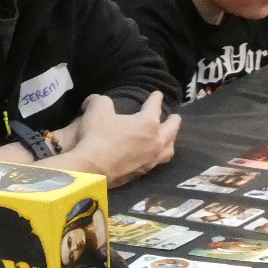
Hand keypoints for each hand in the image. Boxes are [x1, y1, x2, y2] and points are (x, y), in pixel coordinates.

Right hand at [63, 92, 179, 185]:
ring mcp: (151, 159)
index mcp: (148, 123)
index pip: (155, 106)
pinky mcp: (143, 173)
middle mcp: (156, 141)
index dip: (156, 98)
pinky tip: (153, 156)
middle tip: (175, 116)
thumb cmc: (98, 136)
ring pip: (169, 149)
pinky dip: (158, 156)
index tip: (157, 94)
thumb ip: (100, 100)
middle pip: (172, 128)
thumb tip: (94, 100)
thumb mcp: (98, 109)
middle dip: (174, 120)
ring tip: (169, 138)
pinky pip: (157, 163)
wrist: (92, 169)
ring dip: (170, 141)